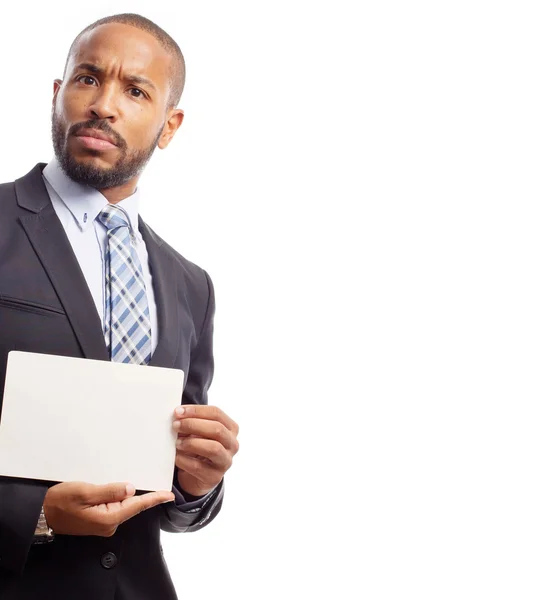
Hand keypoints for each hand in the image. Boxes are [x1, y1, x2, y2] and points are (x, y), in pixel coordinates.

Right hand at [43, 481, 174, 536]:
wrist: (42, 513)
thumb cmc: (60, 501)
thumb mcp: (85, 492)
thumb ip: (110, 490)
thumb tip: (131, 488)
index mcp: (109, 518)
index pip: (138, 506)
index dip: (155, 499)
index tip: (170, 495)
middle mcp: (109, 524)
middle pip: (132, 505)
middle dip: (143, 493)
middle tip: (154, 477)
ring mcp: (104, 523)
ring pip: (123, 505)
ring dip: (129, 494)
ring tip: (137, 479)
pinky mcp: (98, 520)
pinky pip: (115, 506)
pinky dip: (119, 496)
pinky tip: (121, 488)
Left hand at [173, 405, 239, 496]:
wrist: (198, 476)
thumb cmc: (198, 448)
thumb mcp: (199, 432)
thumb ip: (193, 422)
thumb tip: (178, 415)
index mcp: (230, 428)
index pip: (216, 413)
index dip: (196, 411)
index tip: (178, 411)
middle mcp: (232, 444)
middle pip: (217, 429)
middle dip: (193, 425)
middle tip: (176, 425)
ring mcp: (225, 461)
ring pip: (213, 448)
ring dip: (191, 443)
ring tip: (177, 442)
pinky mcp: (215, 477)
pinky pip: (199, 467)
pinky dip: (184, 460)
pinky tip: (176, 457)